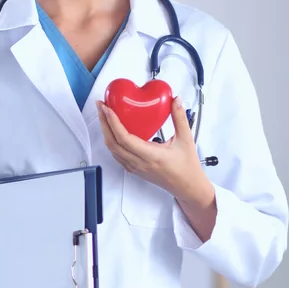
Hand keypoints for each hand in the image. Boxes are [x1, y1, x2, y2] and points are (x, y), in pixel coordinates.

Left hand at [96, 98, 212, 204]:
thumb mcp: (186, 140)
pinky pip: (117, 155)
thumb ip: (180, 118)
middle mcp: (139, 163)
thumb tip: (175, 100)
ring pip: (113, 150)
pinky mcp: (134, 169)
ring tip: (104, 115)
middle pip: (113, 143)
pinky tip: (112, 131)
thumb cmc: (187, 168)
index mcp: (151, 156)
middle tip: (101, 106)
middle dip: (104, 123)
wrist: (187, 187)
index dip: (113, 122)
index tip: (107, 108)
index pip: (124, 138)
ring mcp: (135, 167)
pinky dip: (111, 141)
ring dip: (106, 132)